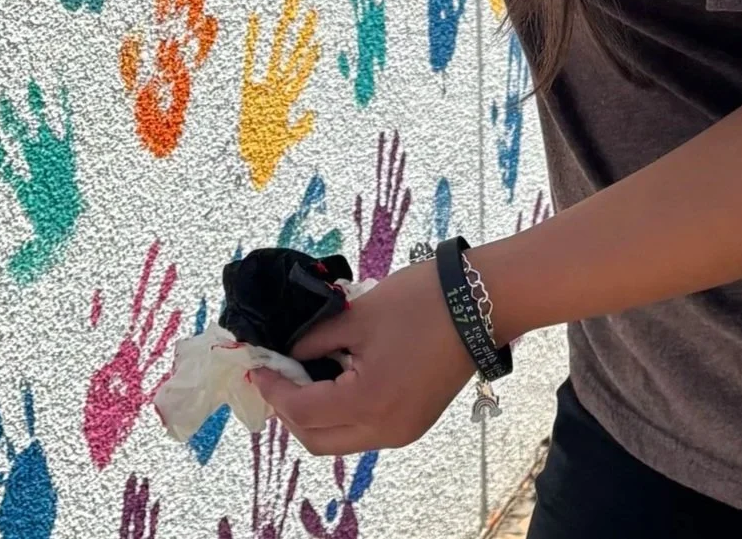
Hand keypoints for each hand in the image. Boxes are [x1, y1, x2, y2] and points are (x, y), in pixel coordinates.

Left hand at [247, 258, 473, 455]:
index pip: (302, 412)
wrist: (482, 301)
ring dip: (315, 415)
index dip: (275, 389)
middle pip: (317, 440)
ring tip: (302, 375)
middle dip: (289, 411)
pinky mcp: (414, 423)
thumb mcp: (357, 315)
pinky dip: (341, 413)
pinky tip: (334, 379)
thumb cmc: (420, 301)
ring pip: (340, 440)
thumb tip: (288, 353)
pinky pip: (364, 431)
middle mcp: (384, 432)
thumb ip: (314, 339)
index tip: (259, 366)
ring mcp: (402, 433)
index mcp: (367, 404)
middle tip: (276, 375)